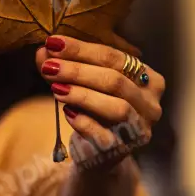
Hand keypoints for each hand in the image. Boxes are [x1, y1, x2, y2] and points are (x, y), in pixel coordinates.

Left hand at [35, 35, 164, 171]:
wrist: (97, 152)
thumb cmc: (94, 111)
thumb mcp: (81, 84)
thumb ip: (65, 66)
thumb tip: (43, 50)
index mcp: (149, 79)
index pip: (115, 58)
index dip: (83, 49)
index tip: (53, 42)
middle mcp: (151, 104)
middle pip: (116, 81)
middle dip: (79, 71)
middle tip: (49, 66)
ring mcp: (140, 130)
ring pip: (117, 107)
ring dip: (83, 95)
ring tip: (56, 88)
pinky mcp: (123, 151)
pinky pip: (105, 136)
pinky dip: (85, 122)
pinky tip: (67, 113)